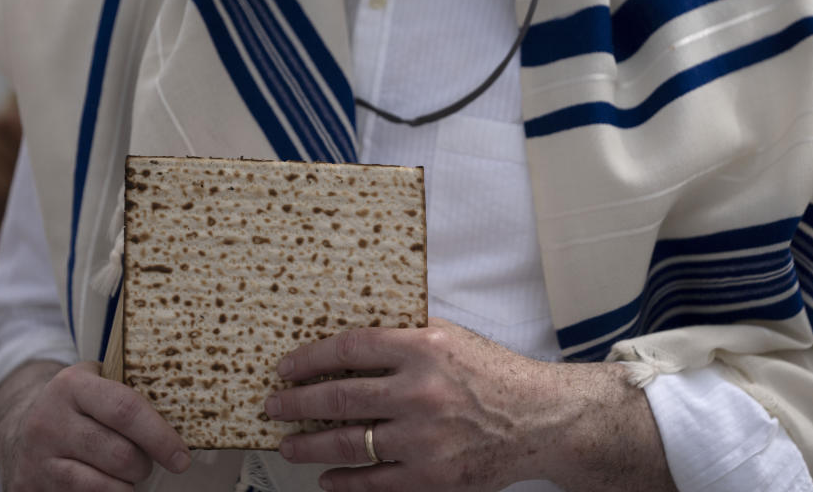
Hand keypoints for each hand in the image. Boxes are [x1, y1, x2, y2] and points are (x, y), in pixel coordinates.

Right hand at [0, 361, 190, 490]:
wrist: (19, 427)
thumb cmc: (75, 405)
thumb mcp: (95, 382)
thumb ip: (129, 390)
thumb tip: (182, 412)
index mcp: (72, 386)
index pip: (125, 410)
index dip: (160, 436)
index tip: (181, 456)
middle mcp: (50, 421)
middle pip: (119, 455)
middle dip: (144, 464)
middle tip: (147, 462)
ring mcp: (37, 457)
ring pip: (102, 485)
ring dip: (126, 485)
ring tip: (128, 475)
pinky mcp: (28, 487)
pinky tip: (108, 486)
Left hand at [265, 318, 675, 491]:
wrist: (538, 417)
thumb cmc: (492, 372)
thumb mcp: (449, 336)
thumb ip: (402, 336)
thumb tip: (347, 343)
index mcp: (422, 347)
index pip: (349, 349)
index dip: (309, 359)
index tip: (286, 367)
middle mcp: (419, 391)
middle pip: (339, 397)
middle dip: (297, 403)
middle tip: (274, 406)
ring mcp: (424, 437)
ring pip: (349, 443)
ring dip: (310, 445)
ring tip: (287, 445)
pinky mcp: (433, 475)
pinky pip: (376, 482)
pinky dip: (345, 483)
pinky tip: (326, 480)